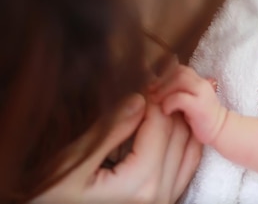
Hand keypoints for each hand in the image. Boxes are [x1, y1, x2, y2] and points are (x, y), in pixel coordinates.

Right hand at [33, 94, 201, 203]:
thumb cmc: (53, 199)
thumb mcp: (72, 165)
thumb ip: (109, 131)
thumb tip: (138, 98)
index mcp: (139, 184)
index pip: (160, 127)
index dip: (153, 98)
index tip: (143, 80)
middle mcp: (159, 194)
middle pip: (178, 134)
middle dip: (167, 105)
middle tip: (152, 86)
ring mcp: (166, 200)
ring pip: (189, 147)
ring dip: (178, 121)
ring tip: (160, 101)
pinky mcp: (166, 201)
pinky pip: (188, 164)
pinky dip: (184, 140)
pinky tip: (169, 125)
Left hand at [150, 65, 226, 144]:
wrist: (220, 131)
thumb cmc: (200, 118)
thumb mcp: (188, 101)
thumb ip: (177, 92)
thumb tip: (155, 88)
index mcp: (198, 81)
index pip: (179, 69)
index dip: (164, 76)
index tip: (152, 88)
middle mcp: (201, 83)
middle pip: (178, 71)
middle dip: (162, 81)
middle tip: (151, 93)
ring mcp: (202, 93)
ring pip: (179, 80)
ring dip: (163, 90)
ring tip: (156, 101)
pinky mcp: (200, 106)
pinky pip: (179, 98)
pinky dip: (169, 102)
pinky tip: (166, 111)